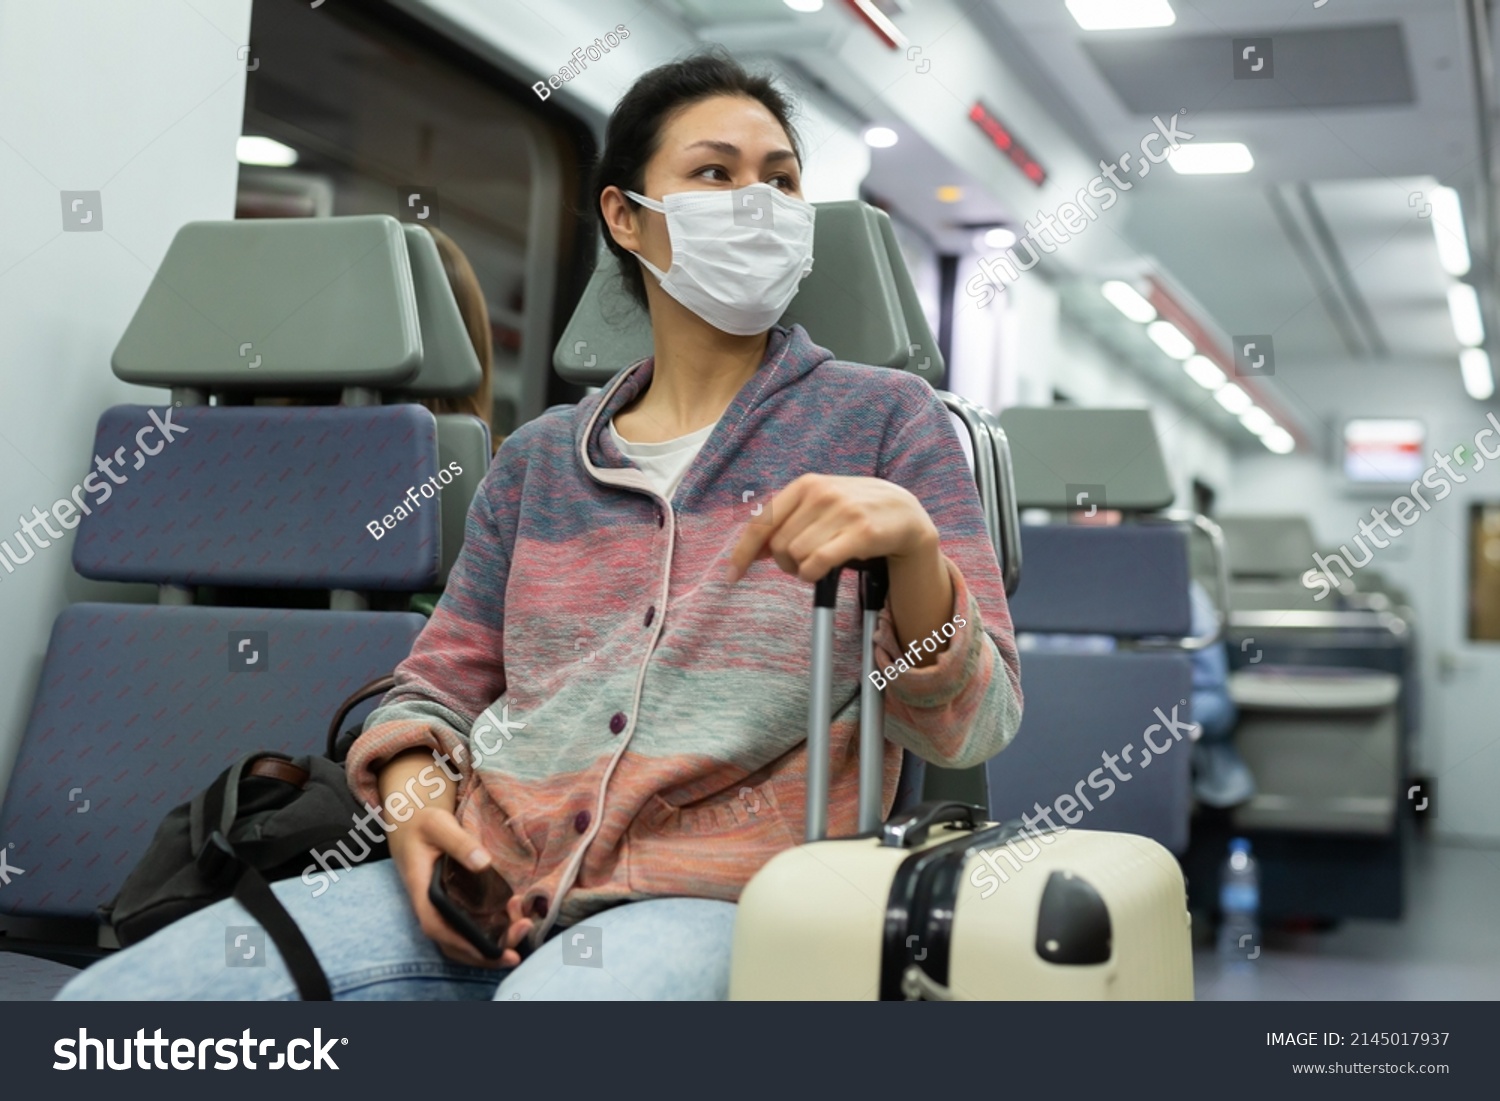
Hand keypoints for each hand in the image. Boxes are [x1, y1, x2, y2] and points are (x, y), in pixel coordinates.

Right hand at [388, 805, 533, 967]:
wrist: (411, 823)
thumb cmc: (422, 824)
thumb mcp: (438, 825)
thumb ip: (460, 842)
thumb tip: (484, 863)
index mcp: (420, 890)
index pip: (435, 926)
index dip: (461, 943)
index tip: (489, 949)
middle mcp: (430, 906)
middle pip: (453, 943)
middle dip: (486, 952)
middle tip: (520, 938)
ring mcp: (441, 908)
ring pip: (463, 939)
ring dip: (493, 941)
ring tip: (523, 925)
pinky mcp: (452, 904)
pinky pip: (469, 926)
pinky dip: (492, 928)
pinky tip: (513, 912)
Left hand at [726, 474, 938, 584]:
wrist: (904, 512)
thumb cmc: (855, 512)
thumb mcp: (820, 505)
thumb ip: (788, 522)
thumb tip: (753, 550)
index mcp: (806, 484)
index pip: (762, 521)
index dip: (743, 552)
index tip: (733, 576)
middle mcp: (821, 493)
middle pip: (778, 545)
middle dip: (784, 563)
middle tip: (802, 564)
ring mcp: (842, 511)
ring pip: (797, 555)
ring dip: (802, 570)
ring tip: (819, 564)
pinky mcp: (861, 532)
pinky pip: (818, 563)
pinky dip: (812, 574)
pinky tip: (821, 571)